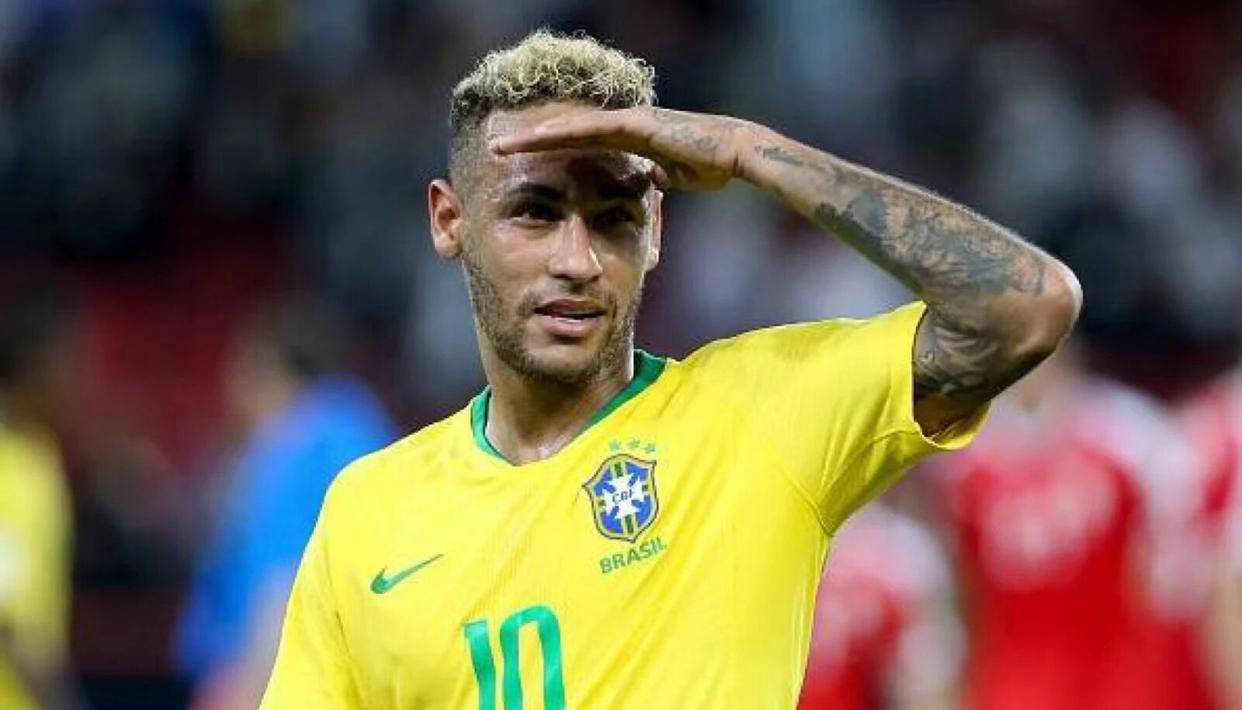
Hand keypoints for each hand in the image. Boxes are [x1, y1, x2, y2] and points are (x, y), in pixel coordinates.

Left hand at [490, 106, 753, 191]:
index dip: (546, 152)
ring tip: (500, 145)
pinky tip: (536, 138)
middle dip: (528, 141)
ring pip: (570, 128)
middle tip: (492, 147)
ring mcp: (627, 122)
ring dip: (534, 137)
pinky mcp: (636, 124)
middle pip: (564, 133)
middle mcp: (621, 126)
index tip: (517, 163)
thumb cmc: (712, 164)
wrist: (736, 152)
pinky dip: (562, 133)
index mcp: (627, 141)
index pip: (576, 145)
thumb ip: (656, 177)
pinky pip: (590, 129)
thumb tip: (648, 186)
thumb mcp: (675, 177)